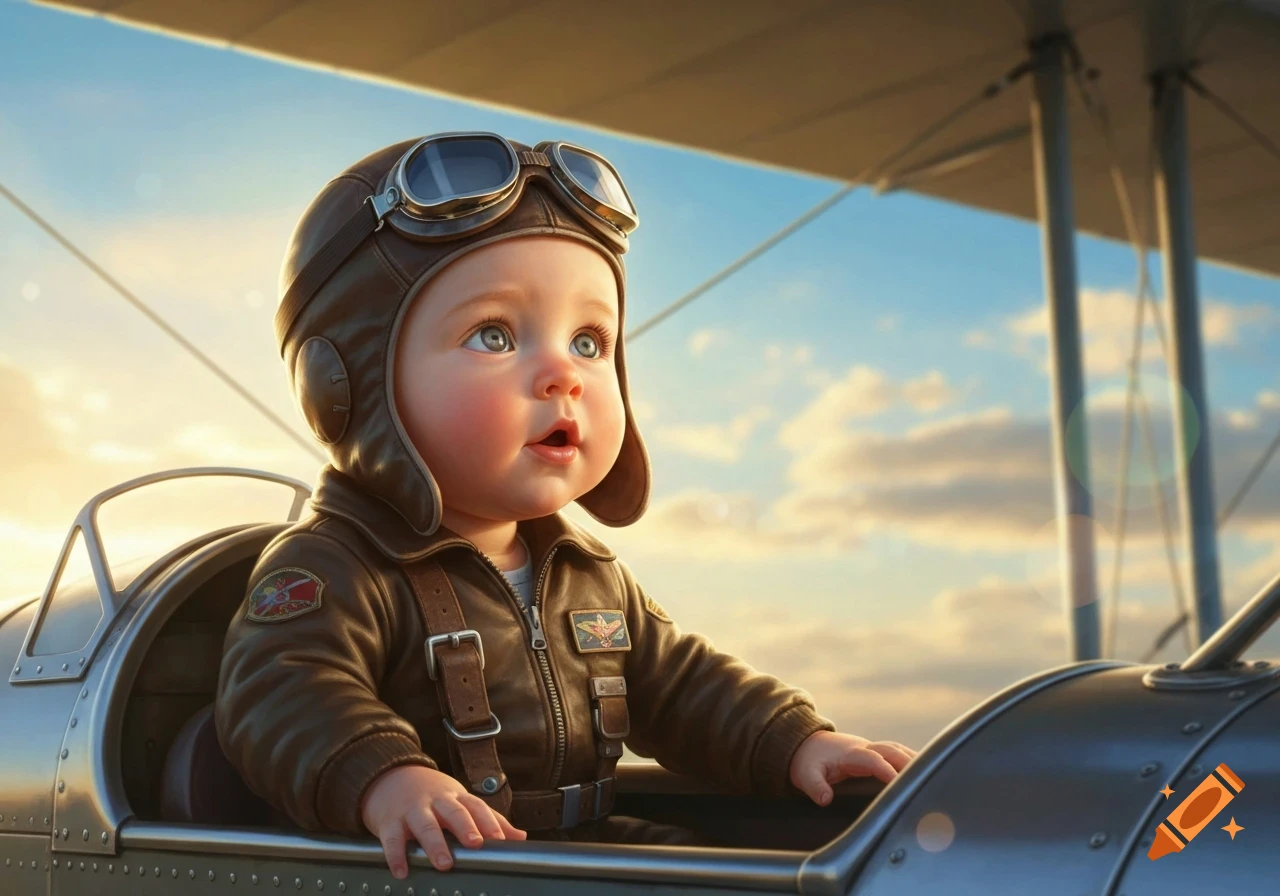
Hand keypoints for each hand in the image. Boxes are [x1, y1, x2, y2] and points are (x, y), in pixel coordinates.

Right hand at [360, 765, 525, 877]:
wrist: (389, 776)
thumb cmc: (431, 794)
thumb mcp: (460, 801)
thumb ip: (489, 820)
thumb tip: (520, 837)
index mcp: (456, 797)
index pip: (476, 806)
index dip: (489, 822)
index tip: (501, 839)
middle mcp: (436, 801)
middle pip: (453, 812)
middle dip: (465, 827)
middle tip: (475, 843)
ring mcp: (412, 809)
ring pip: (425, 824)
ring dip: (435, 844)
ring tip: (444, 863)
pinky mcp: (389, 820)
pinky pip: (392, 838)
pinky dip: (396, 855)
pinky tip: (402, 870)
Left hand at [789, 731, 916, 805]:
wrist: (805, 743)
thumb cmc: (807, 762)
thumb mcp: (805, 775)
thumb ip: (815, 787)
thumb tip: (826, 799)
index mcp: (850, 754)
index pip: (872, 759)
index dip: (887, 770)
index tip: (899, 783)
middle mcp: (864, 747)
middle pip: (891, 751)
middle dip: (909, 763)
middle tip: (927, 780)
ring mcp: (871, 748)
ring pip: (897, 749)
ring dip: (914, 760)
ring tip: (935, 775)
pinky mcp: (875, 752)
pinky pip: (897, 753)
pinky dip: (912, 760)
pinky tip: (926, 771)